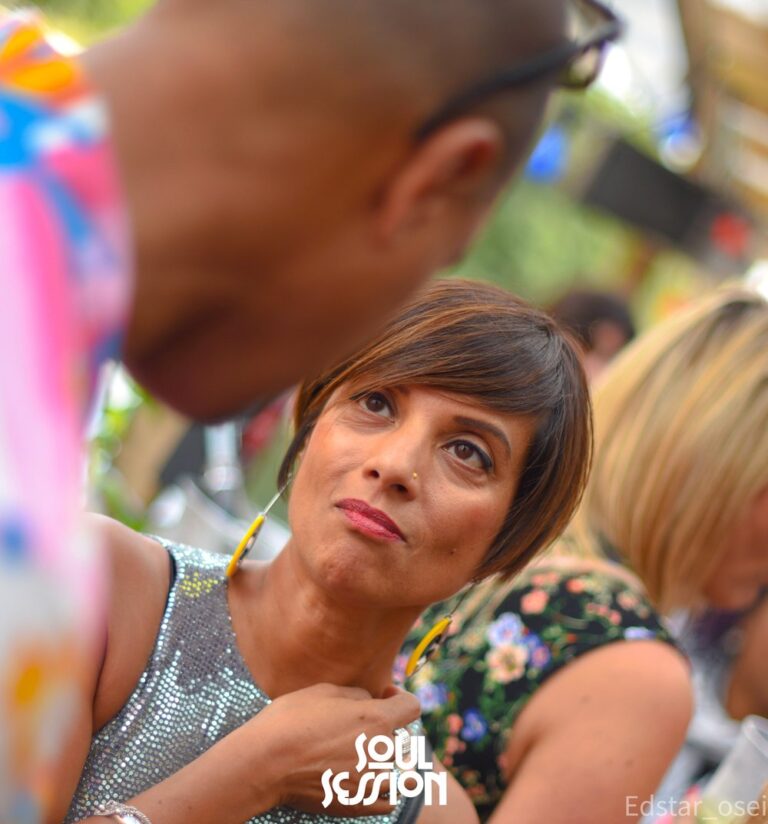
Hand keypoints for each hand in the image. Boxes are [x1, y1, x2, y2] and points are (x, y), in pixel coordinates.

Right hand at [249, 682, 420, 816]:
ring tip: (363, 754)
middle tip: (360, 726)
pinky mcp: (359, 804)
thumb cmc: (292, 720)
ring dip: (388, 760)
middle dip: (388, 728)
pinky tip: (366, 779)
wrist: (265, 762)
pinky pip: (388, 800)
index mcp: (376, 719)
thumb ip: (358, 695)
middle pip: (403, 737)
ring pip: (399, 770)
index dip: (400, 698)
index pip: (412, 706)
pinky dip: (384, 790)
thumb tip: (370, 700)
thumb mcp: (326, 691)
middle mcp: (381, 752)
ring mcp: (372, 781)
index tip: (384, 697)